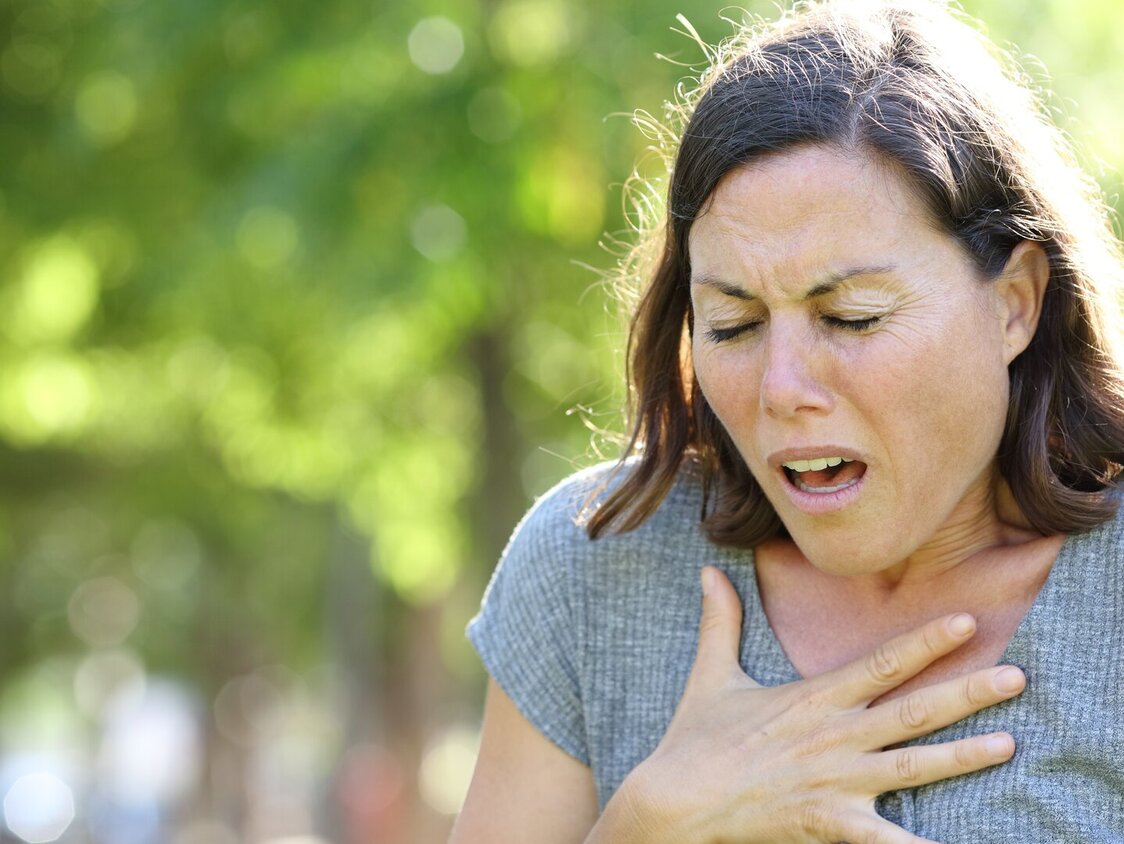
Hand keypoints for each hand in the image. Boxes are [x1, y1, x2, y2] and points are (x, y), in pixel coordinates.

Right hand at [595, 566, 1024, 843]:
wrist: (675, 799)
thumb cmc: (695, 739)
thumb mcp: (710, 674)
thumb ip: (721, 621)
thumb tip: (707, 569)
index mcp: (812, 698)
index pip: (880, 663)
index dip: (925, 641)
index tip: (966, 622)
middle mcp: (833, 735)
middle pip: (911, 710)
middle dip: (967, 692)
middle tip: (1016, 677)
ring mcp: (834, 780)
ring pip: (911, 766)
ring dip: (962, 756)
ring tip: (1007, 744)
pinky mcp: (826, 821)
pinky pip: (882, 837)